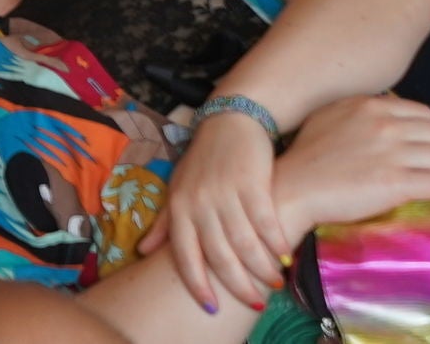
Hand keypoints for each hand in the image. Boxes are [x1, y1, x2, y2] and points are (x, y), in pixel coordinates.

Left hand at [147, 102, 295, 312]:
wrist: (230, 120)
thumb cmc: (203, 161)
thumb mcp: (178, 188)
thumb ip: (165, 223)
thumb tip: (144, 253)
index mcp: (179, 207)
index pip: (185, 256)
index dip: (198, 285)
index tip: (212, 309)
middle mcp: (200, 203)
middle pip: (219, 256)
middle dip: (238, 286)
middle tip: (255, 303)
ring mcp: (226, 192)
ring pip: (245, 243)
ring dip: (262, 268)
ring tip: (275, 282)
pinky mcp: (252, 183)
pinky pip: (266, 221)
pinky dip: (277, 242)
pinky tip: (286, 255)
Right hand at [270, 93, 429, 234]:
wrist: (294, 187)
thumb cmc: (308, 155)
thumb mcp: (332, 118)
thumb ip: (363, 115)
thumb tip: (390, 122)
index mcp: (371, 106)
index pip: (424, 114)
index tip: (429, 147)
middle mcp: (386, 124)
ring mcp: (392, 153)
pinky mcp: (397, 183)